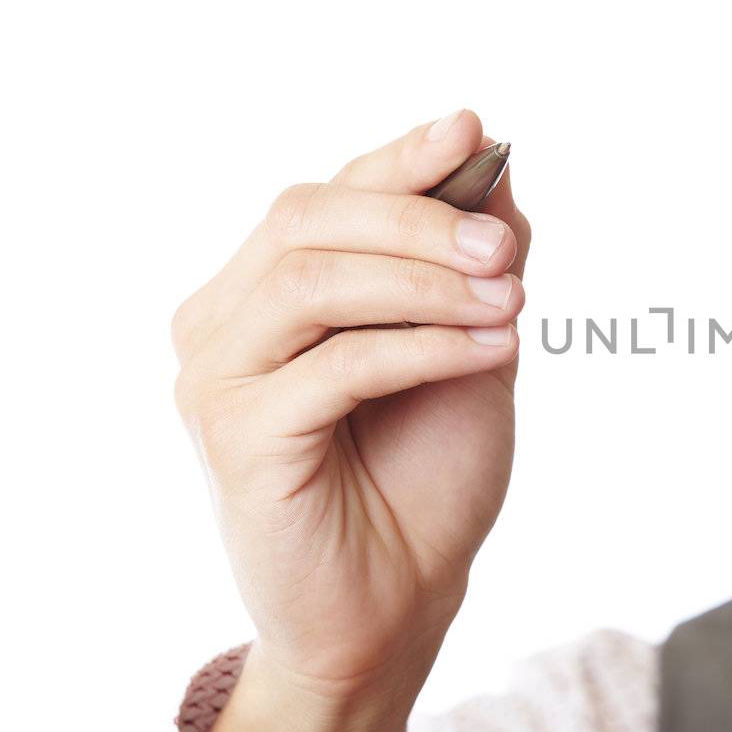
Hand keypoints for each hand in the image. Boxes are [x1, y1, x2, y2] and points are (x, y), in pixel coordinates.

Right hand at [170, 109, 530, 704]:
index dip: (399, 158)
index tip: (474, 130)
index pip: (327, 194)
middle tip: (507, 247)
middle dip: (419, 219)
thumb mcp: (470, 348)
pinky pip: (336, 364)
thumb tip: (494, 163)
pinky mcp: (237, 439)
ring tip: (514, 302)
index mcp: (266, 291)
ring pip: (312, 281)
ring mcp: (217, 380)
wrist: (400, 602)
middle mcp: (223, 323)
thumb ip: (472, 263)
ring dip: (426, 281)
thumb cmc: (426, 475)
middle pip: (306, 218)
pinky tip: (495, 348)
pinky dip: (425, 345)